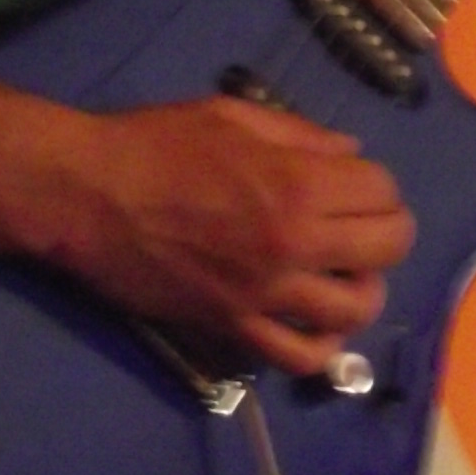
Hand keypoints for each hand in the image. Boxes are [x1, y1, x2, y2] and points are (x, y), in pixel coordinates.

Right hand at [59, 96, 414, 374]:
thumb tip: (351, 151)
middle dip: (387, 232)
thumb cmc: (156, 144)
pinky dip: (321, 348)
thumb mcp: (234, 117)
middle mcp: (294, 244)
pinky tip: (318, 325)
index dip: (377, 184)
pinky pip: (298, 358)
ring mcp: (265, 294)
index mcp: (298, 183)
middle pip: (387, 248)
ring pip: (355, 310)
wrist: (88, 196)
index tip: (357, 183)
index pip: (382, 191)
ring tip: (345, 275)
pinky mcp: (234, 328)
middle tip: (363, 225)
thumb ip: (301, 135)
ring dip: (362, 289)